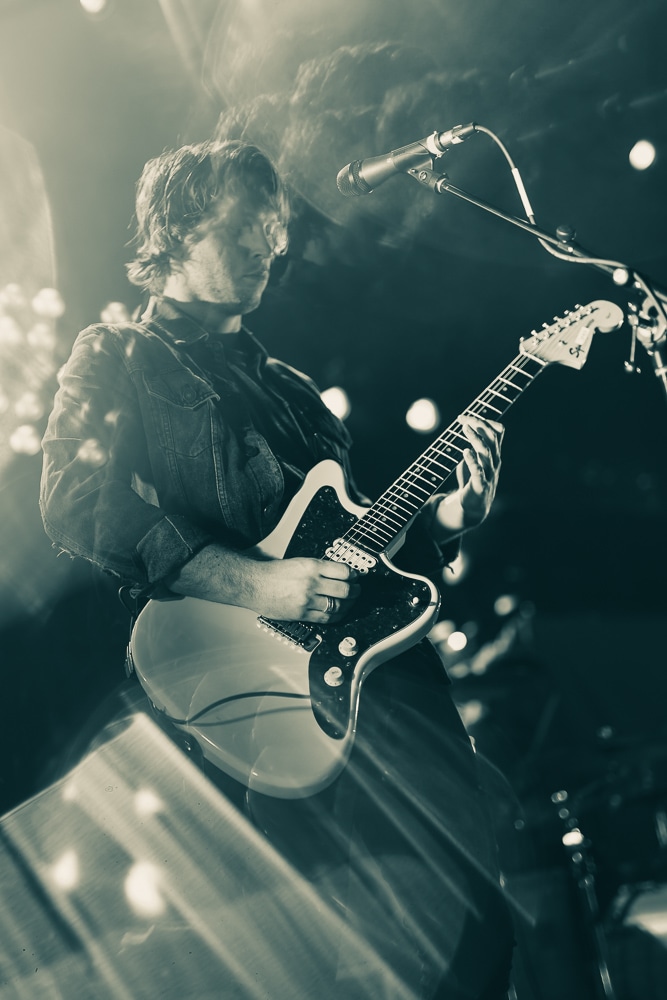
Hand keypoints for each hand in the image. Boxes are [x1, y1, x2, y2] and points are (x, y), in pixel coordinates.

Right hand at [252, 557, 360, 622]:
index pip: (343, 571)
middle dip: (355, 590)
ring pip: (338, 606)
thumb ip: (319, 568)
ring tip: (350, 601)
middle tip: (357, 589)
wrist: (254, 584)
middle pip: (344, 590)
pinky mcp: (302, 614)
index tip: (356, 576)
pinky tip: (339, 612)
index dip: (354, 575)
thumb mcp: (299, 562)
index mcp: (311, 567)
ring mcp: (307, 600)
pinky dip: (337, 616)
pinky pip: (326, 618)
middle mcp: (311, 583)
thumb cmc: (273, 573)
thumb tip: (340, 574)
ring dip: (348, 604)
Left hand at [429, 414, 503, 538]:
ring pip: (486, 452)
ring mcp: (489, 474)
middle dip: (478, 425)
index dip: (483, 422)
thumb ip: (476, 444)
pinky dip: (472, 460)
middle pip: (491, 438)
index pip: (496, 432)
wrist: (475, 507)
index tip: (464, 417)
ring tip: (464, 429)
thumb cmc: (473, 480)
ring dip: (475, 438)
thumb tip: (469, 424)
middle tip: (463, 419)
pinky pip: (478, 471)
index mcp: (494, 455)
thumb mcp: (476, 459)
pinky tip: (465, 451)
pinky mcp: (480, 485)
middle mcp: (494, 462)